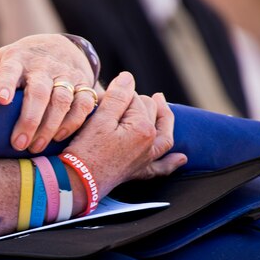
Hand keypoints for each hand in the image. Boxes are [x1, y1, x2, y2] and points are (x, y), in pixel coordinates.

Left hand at [0, 34, 97, 152]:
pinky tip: (59, 137)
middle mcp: (44, 66)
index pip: (10, 70)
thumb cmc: (25, 61)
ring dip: (50, 126)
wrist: (63, 46)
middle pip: (40, 92)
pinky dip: (73, 122)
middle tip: (19, 144)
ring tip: (36, 146)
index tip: (0, 100)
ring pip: (62, 100)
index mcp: (19, 59)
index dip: (5, 84)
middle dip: (30, 119)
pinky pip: (83, 104)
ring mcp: (66, 75)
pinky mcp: (84, 84)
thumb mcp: (7, 60)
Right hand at [65, 72, 186, 198]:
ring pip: (164, 134)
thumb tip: (128, 77)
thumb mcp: (99, 119)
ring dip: (164, 119)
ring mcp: (147, 159)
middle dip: (135, 103)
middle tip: (115, 101)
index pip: (134, 99)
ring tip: (162, 104)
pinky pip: (161, 168)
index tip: (101, 98)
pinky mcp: (139, 172)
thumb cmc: (86, 150)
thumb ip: (117, 97)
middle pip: (149, 112)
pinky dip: (171, 162)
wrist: (78, 182)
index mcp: (142, 128)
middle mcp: (151, 143)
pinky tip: (181, 158)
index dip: (117, 95)